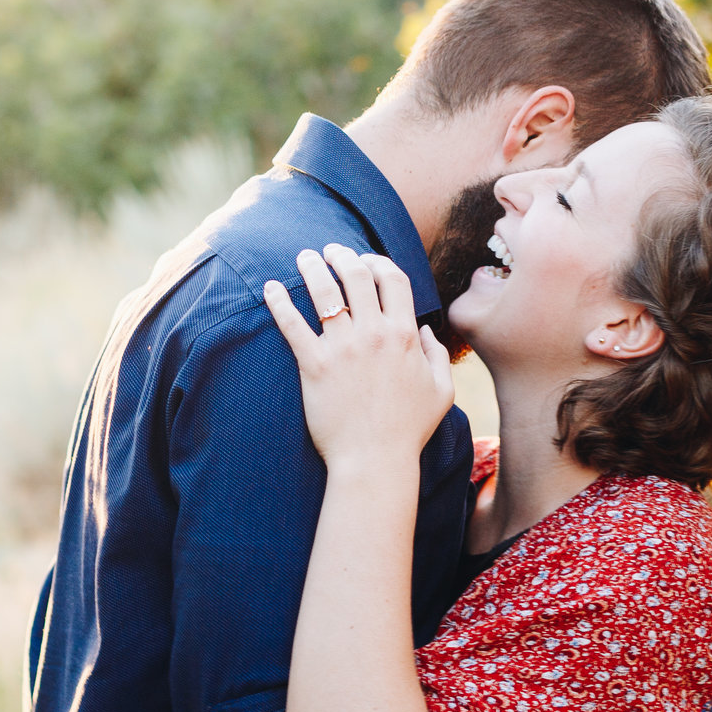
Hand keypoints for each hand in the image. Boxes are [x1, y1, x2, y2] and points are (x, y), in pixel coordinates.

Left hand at [263, 245, 454, 465]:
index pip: (393, 279)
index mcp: (405, 335)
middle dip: (343, 255)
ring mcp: (343, 348)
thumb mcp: (442, 391)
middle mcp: (374, 334)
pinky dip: (279, 302)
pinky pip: (292, 325)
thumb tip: (425, 328)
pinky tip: (269, 288)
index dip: (379, 261)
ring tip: (303, 257)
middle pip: (357, 276)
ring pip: (324, 291)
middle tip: (329, 250)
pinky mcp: (314, 366)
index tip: (366, 259)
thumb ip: (437, 354)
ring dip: (312, 267)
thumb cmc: (409, 430)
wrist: (376, 461)